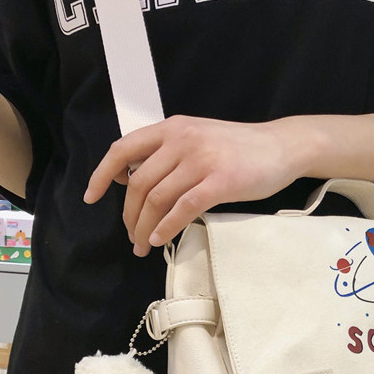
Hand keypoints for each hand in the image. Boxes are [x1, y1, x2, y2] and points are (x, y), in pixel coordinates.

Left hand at [83, 115, 306, 256]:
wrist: (282, 147)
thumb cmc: (241, 148)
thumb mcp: (199, 138)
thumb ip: (170, 153)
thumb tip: (138, 182)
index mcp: (172, 128)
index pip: (123, 149)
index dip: (102, 175)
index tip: (92, 198)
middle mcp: (182, 140)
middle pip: (139, 183)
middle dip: (128, 215)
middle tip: (131, 236)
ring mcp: (201, 161)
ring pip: (157, 199)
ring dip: (144, 227)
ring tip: (143, 245)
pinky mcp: (220, 182)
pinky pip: (183, 209)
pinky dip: (166, 228)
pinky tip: (161, 240)